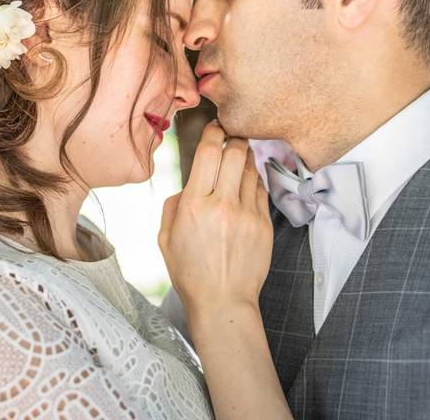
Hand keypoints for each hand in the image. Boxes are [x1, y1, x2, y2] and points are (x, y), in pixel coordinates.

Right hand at [158, 120, 273, 324]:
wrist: (223, 301)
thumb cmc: (190, 272)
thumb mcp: (165, 236)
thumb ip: (176, 202)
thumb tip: (191, 182)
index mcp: (193, 205)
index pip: (208, 153)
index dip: (213, 133)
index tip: (215, 127)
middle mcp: (222, 205)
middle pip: (235, 153)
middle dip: (234, 138)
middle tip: (231, 135)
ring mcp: (246, 214)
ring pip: (250, 168)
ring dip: (244, 157)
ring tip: (238, 157)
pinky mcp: (263, 224)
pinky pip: (260, 190)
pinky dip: (253, 180)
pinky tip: (246, 182)